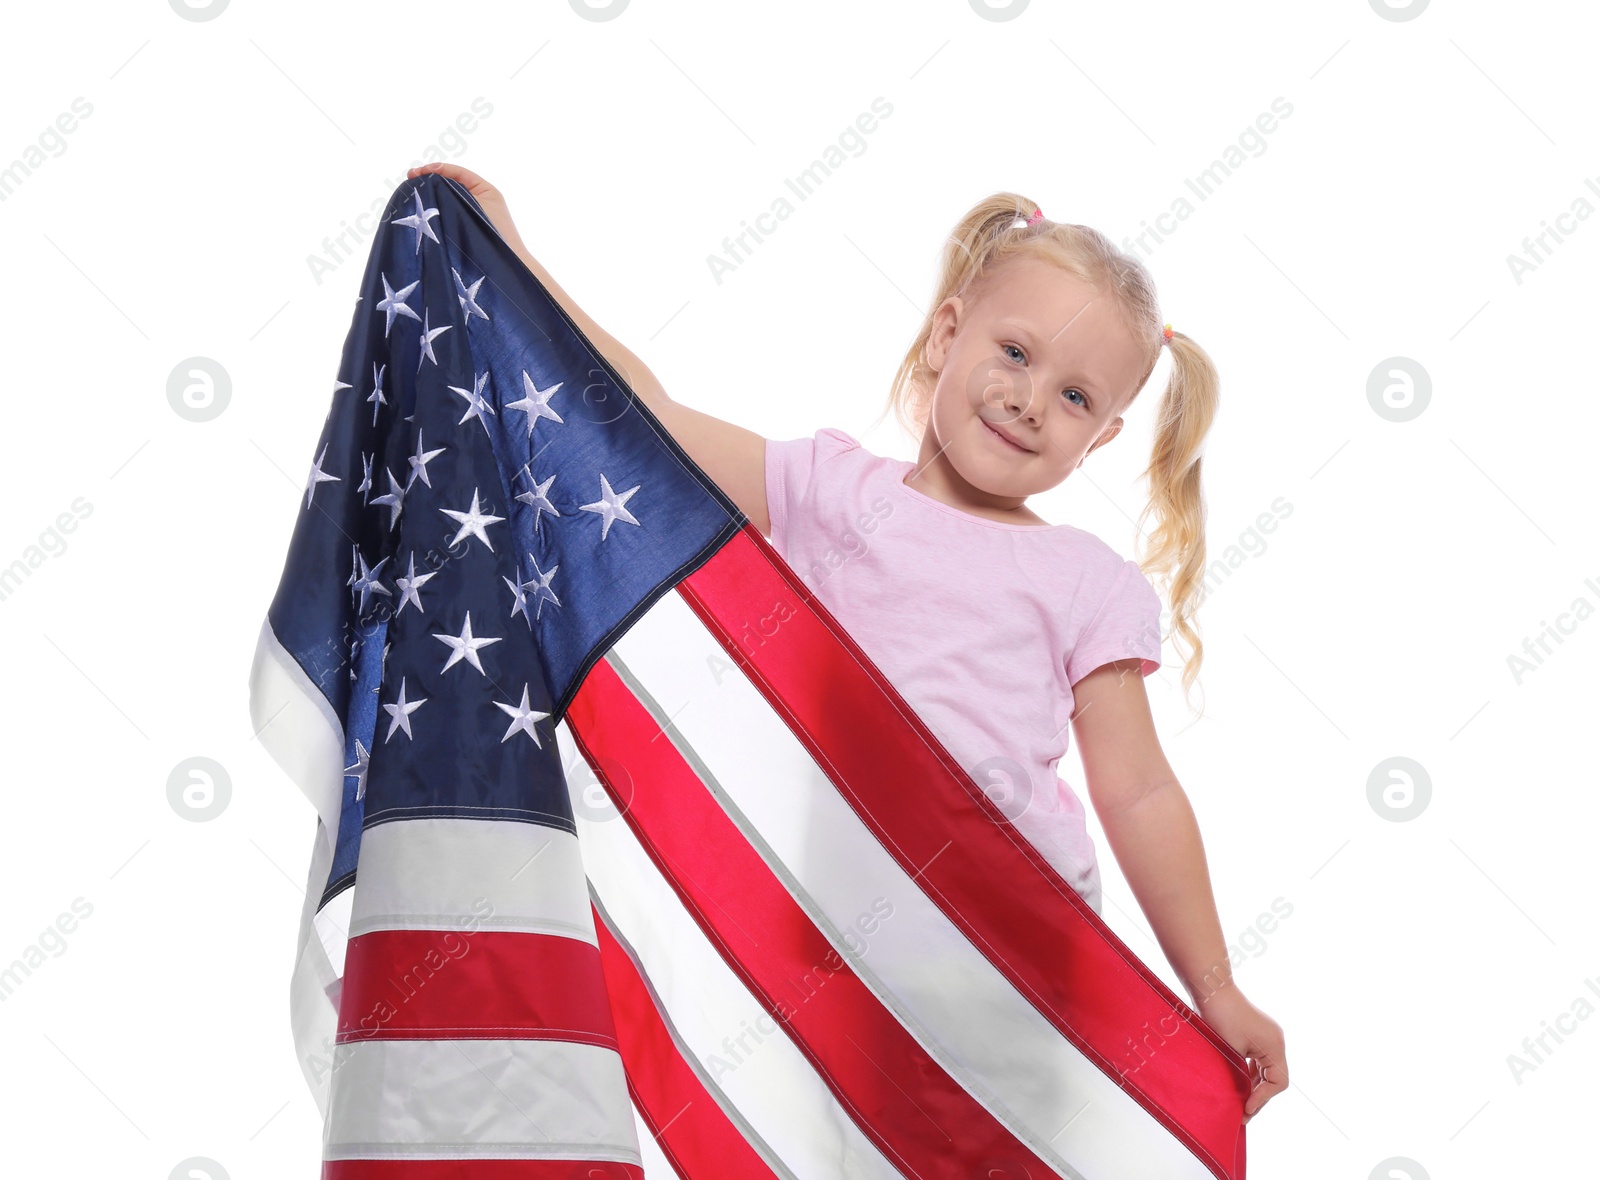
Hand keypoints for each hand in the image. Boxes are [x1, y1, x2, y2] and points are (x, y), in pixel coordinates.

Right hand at [407, 161, 522, 247]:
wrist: (504, 267)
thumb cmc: (497, 234)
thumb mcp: (477, 204)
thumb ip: (458, 189)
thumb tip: (433, 179)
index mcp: (485, 190)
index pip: (457, 172)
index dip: (435, 169)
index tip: (416, 173)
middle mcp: (478, 199)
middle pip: (450, 183)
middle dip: (430, 179)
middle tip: (410, 179)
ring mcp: (470, 214)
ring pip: (447, 198)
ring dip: (431, 195)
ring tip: (412, 193)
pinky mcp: (464, 229)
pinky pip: (448, 213)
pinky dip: (436, 210)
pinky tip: (422, 211)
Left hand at [1195, 986, 1286, 1121]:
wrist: (1211, 989)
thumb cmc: (1221, 1018)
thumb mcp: (1233, 1051)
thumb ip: (1243, 1074)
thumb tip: (1242, 1096)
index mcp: (1275, 1045)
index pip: (1278, 1082)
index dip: (1263, 1098)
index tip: (1245, 1108)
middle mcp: (1276, 1040)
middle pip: (1274, 1078)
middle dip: (1258, 1096)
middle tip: (1242, 1114)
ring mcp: (1267, 1035)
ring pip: (1266, 1069)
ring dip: (1254, 1086)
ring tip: (1239, 1103)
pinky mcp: (1256, 1032)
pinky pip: (1259, 1059)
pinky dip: (1250, 1073)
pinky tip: (1238, 1083)